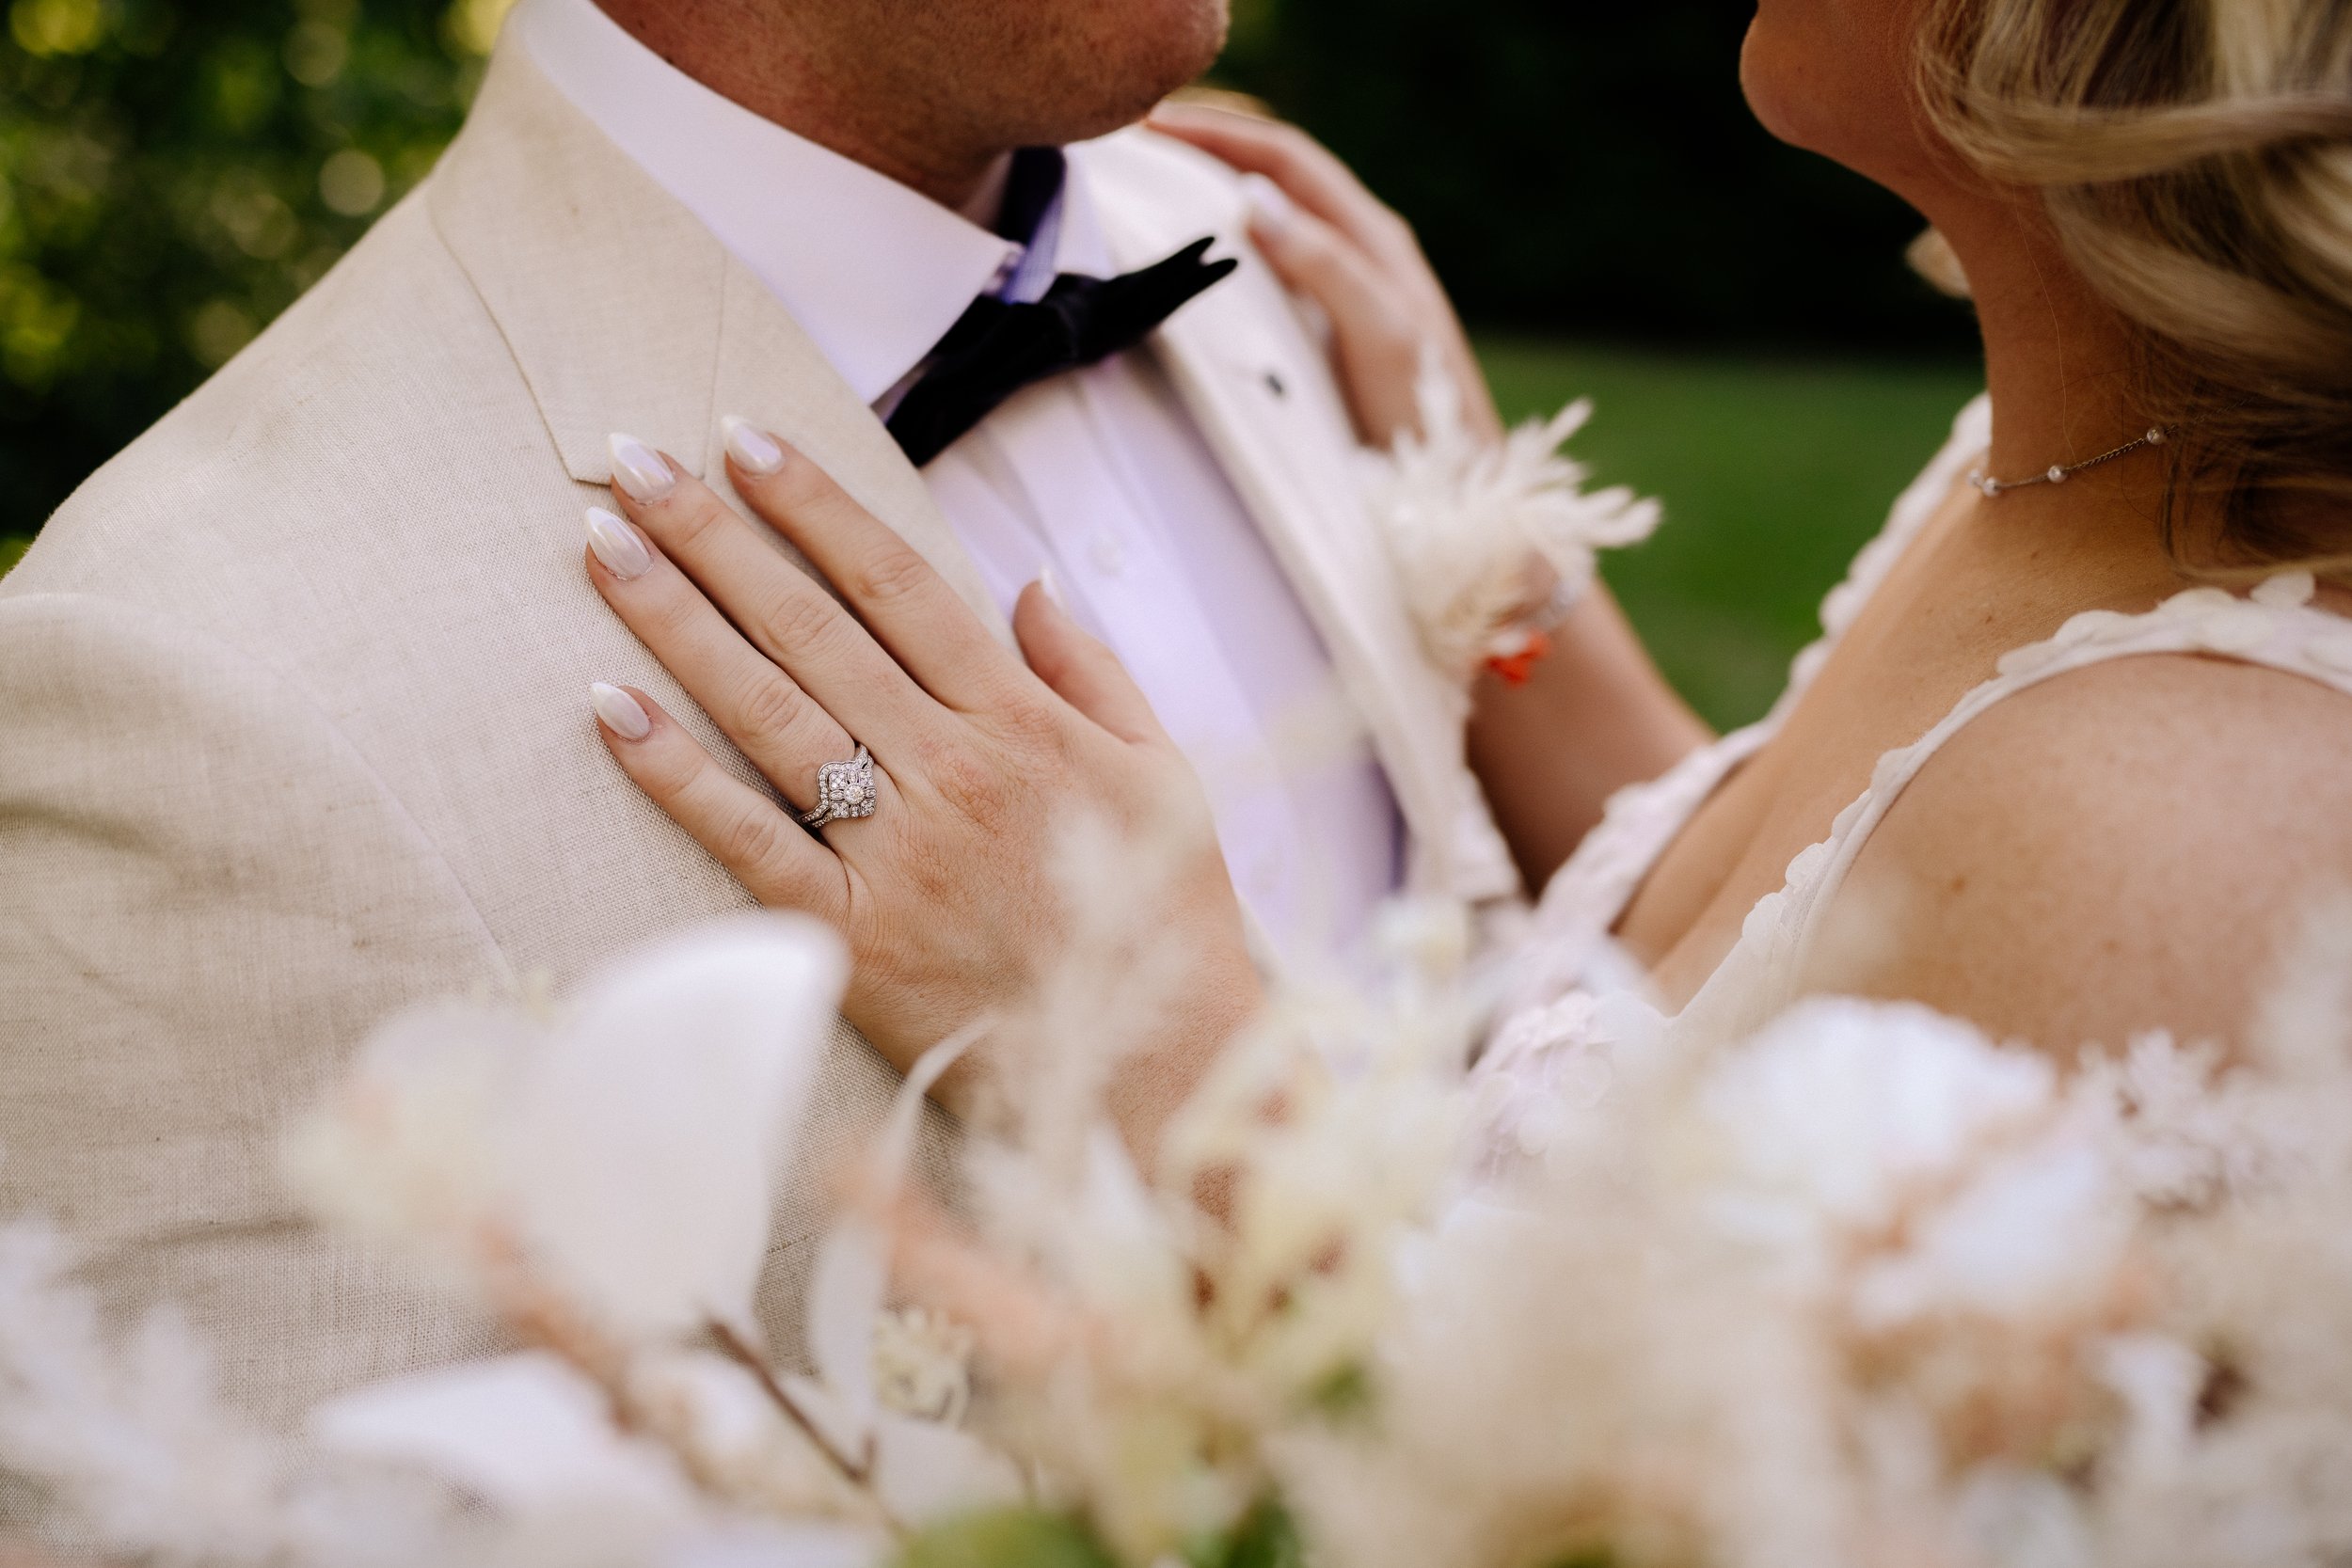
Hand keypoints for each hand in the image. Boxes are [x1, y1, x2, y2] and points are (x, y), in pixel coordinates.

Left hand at [582, 429, 1264, 1153]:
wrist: (1157, 1068)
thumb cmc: (1158, 915)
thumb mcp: (1162, 772)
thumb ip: (1090, 671)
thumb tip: (1025, 581)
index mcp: (1022, 721)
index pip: (896, 583)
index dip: (815, 504)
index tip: (743, 439)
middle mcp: (950, 770)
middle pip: (811, 626)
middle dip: (713, 534)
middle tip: (632, 460)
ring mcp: (895, 852)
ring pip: (766, 711)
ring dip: (677, 621)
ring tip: (603, 546)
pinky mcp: (852, 936)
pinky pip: (747, 840)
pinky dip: (675, 774)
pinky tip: (610, 705)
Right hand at [1149, 100, 1501, 450]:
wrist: (1457, 491)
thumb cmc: (1427, 418)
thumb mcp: (1380, 333)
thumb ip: (1326, 265)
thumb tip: (1252, 199)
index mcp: (1375, 239)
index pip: (1288, 159)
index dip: (1222, 133)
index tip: (1154, 125)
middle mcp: (1362, 252)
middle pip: (1278, 177)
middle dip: (1212, 149)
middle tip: (1141, 144)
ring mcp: (1347, 290)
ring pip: (1274, 219)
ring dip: (1217, 194)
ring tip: (1156, 187)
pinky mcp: (1332, 330)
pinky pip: (1273, 267)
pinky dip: (1230, 247)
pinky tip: (1199, 260)